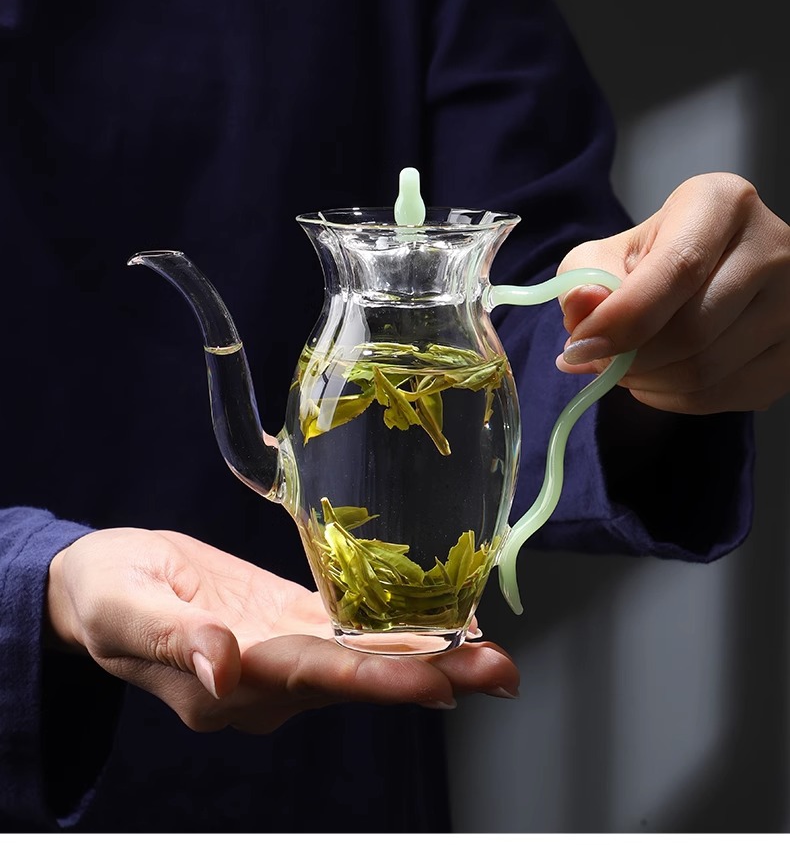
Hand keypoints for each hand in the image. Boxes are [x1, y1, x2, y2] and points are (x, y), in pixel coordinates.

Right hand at [47, 528, 518, 733]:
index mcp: (228, 683)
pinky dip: (393, 635)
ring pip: (361, 661)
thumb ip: (177, 639)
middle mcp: (266, 681)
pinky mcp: (285, 625)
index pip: (316, 680)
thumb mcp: (125, 610)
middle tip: (501, 670)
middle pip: (356, 679)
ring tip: (491, 651)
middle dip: (431, 676)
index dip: (380, 681)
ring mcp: (281, 656)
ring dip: (428, 658)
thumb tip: (224, 665)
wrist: (101, 584)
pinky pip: (346, 635)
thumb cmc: (104, 594)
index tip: (440, 682)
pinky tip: (439, 627)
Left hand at [555, 172, 789, 412]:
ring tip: (622, 366)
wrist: (703, 274)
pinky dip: (670, 398)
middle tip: (597, 360)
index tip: (580, 347)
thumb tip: (582, 309)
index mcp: (724, 204)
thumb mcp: (608, 254)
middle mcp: (773, 248)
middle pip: (692, 329)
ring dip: (646, 382)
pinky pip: (720, 396)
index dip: (623, 318)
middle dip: (629, 358)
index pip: (678, 269)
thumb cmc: (651, 259)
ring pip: (706, 370)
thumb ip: (586, 279)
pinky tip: (655, 377)